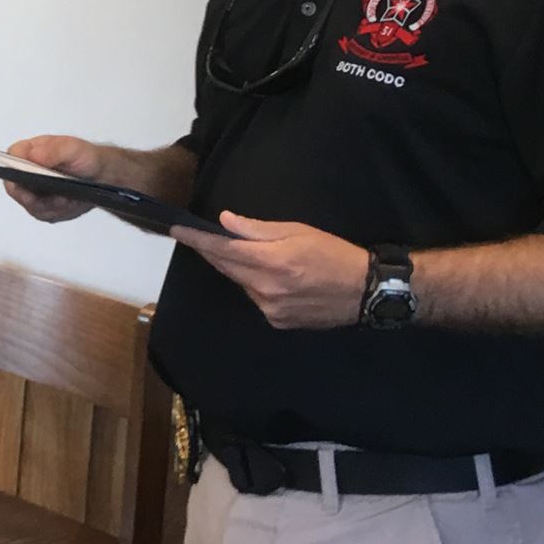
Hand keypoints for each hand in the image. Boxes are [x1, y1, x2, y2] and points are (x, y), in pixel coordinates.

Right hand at [5, 135, 105, 223]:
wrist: (99, 174)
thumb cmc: (84, 157)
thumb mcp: (73, 149)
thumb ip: (53, 150)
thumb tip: (32, 155)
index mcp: (27, 152)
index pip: (9, 161)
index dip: (13, 173)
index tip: (27, 181)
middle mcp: (24, 171)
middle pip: (15, 188)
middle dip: (34, 197)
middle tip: (55, 198)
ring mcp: (31, 190)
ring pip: (30, 205)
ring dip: (51, 206)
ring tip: (68, 199)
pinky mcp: (41, 206)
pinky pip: (43, 214)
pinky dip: (58, 212)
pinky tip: (69, 204)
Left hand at [174, 213, 371, 329]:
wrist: (366, 290)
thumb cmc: (334, 254)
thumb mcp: (298, 232)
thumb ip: (258, 229)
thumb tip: (225, 222)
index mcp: (270, 262)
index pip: (222, 249)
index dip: (197, 239)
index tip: (176, 229)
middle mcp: (265, 289)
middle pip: (226, 267)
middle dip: (211, 251)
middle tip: (199, 236)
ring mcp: (270, 309)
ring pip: (241, 284)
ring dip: (238, 269)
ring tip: (251, 256)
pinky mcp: (278, 321)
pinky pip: (256, 299)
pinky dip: (256, 286)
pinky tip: (273, 279)